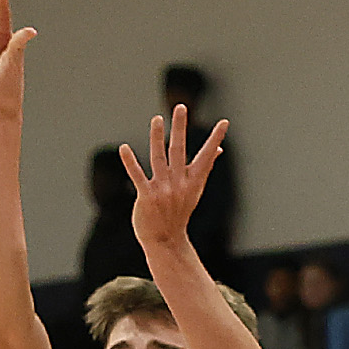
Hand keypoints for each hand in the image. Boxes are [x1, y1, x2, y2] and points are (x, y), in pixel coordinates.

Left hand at [120, 105, 227, 256]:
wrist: (165, 241)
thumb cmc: (179, 213)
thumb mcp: (194, 190)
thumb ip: (204, 168)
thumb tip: (218, 151)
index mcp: (192, 181)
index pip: (206, 156)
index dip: (215, 140)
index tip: (224, 123)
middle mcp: (178, 183)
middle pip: (179, 150)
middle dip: (180, 128)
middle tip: (180, 107)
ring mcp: (162, 190)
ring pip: (159, 158)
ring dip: (157, 137)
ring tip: (157, 119)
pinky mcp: (146, 197)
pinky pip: (137, 176)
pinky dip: (130, 162)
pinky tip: (124, 148)